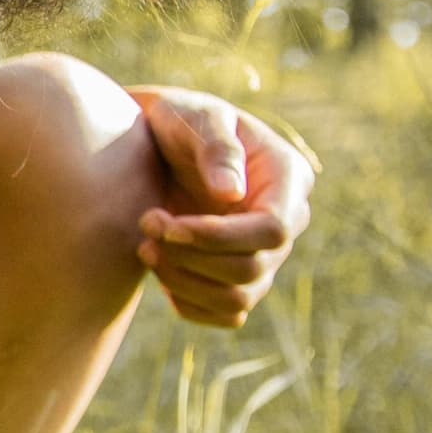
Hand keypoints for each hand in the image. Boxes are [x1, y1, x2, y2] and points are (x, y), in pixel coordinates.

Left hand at [130, 86, 315, 329]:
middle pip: (252, 269)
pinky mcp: (237, 278)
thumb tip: (233, 193)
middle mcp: (286, 221)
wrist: (151, 142)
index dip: (218, 237)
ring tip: (144, 247)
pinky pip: (226, 314)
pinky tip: (159, 271)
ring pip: (238, 299)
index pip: (273, 230)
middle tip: (145, 226)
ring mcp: (265, 254)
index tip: (165, 223)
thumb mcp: (195, 117)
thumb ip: (216, 149)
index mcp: (287, 178)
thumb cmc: (178, 119)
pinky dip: (189, 303)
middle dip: (190, 257)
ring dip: (183, 281)